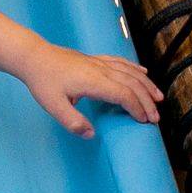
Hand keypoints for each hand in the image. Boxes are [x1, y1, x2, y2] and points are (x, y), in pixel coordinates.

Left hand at [17, 42, 162, 138]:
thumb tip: (91, 135)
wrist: (33, 57)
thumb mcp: (53, 106)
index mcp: (94, 81)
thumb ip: (72, 122)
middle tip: (156, 118)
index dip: (137, 108)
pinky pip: (121, 62)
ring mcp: (99, 62)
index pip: (124, 95)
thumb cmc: (43, 81)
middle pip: (132, 84)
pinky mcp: (94, 59)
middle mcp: (101, 70)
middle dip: (147, 101)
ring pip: (130, 72)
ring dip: (146, 85)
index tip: (144, 121)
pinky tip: (143, 72)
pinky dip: (135, 68)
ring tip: (158, 98)